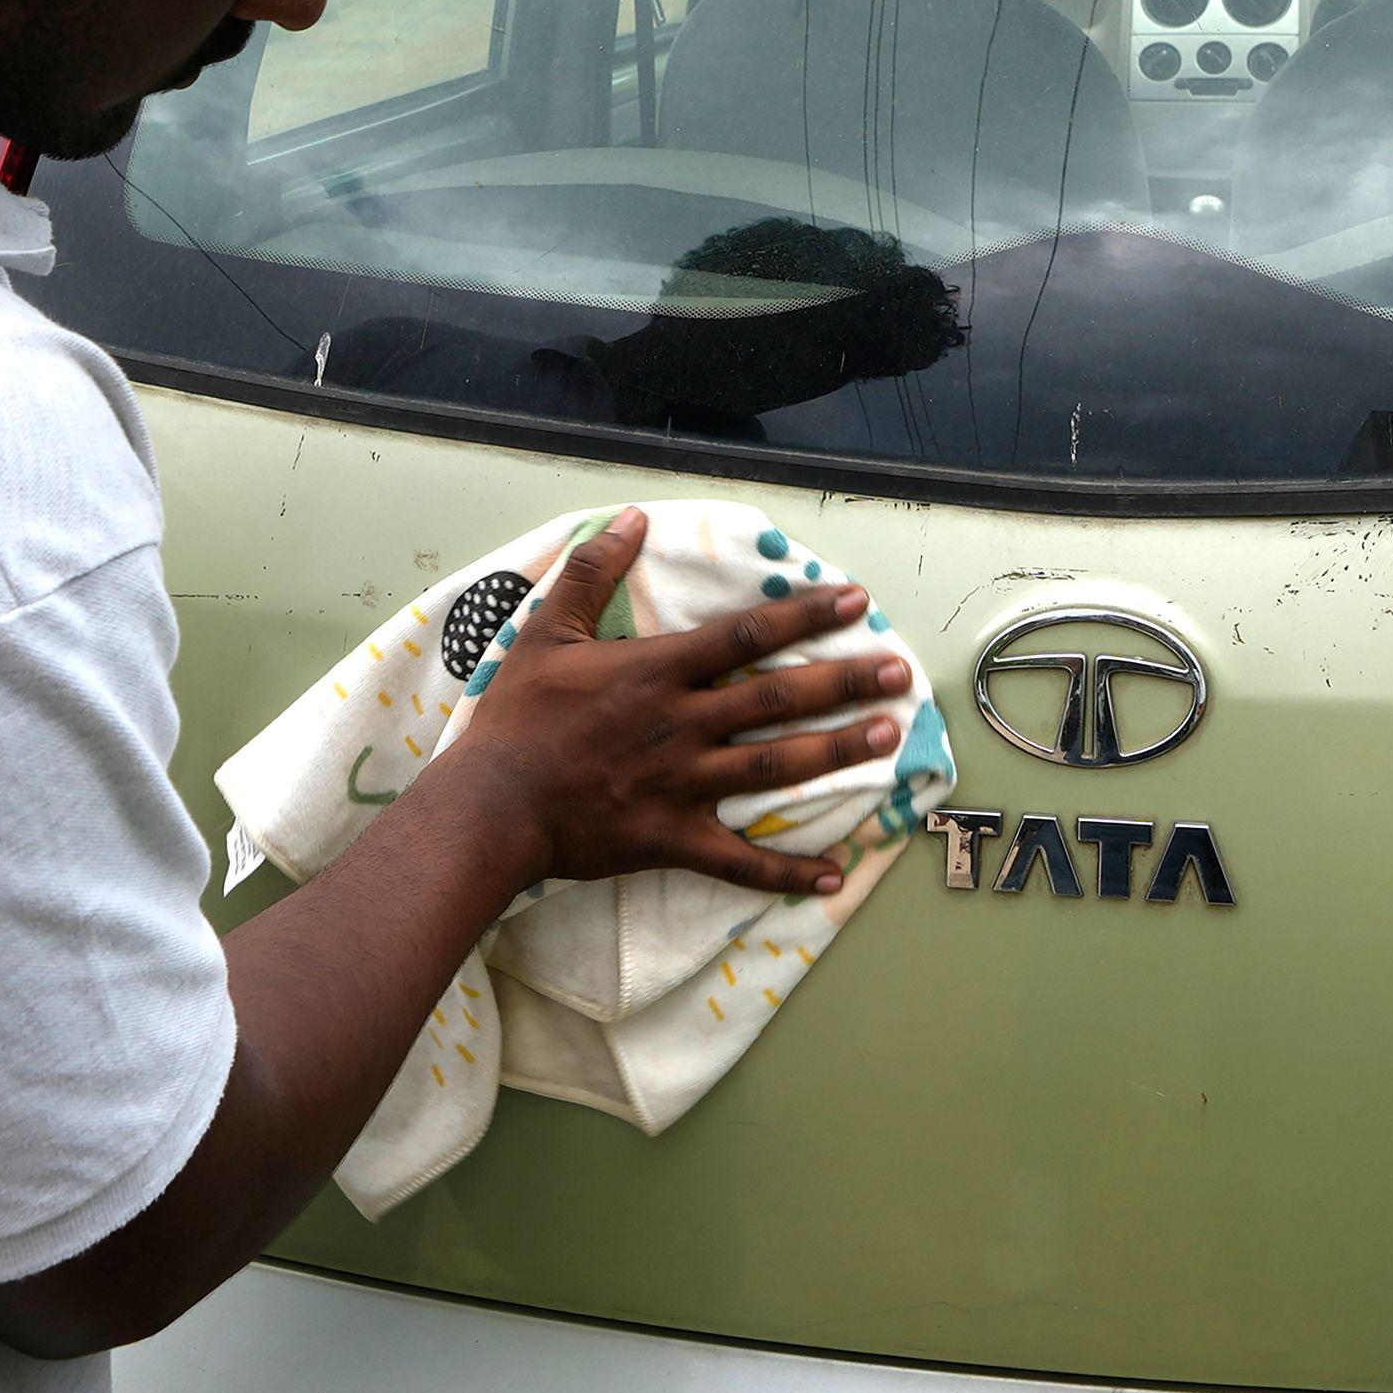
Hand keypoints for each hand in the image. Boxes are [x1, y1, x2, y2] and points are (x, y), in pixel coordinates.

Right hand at [425, 507, 910, 901]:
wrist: (492, 805)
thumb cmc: (517, 719)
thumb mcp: (547, 632)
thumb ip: (592, 573)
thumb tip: (633, 519)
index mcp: (658, 672)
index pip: (747, 635)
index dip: (806, 614)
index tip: (856, 601)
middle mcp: (683, 724)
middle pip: (779, 697)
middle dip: (844, 681)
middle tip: (900, 673)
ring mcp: (684, 785)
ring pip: (775, 766)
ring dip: (837, 751)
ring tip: (889, 737)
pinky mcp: (674, 839)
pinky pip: (740, 861)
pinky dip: (787, 871)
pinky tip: (834, 873)